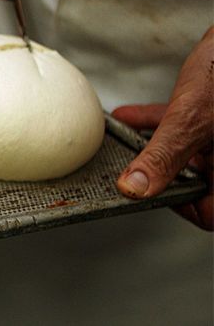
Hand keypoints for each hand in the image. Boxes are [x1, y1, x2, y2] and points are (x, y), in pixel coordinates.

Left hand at [113, 27, 213, 230]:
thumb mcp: (190, 119)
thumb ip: (163, 156)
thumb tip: (135, 188)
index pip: (210, 214)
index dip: (181, 208)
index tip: (150, 193)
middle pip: (196, 183)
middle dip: (160, 174)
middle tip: (130, 170)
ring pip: (187, 155)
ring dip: (152, 148)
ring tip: (122, 144)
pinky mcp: (212, 113)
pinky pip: (185, 129)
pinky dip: (158, 125)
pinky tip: (129, 117)